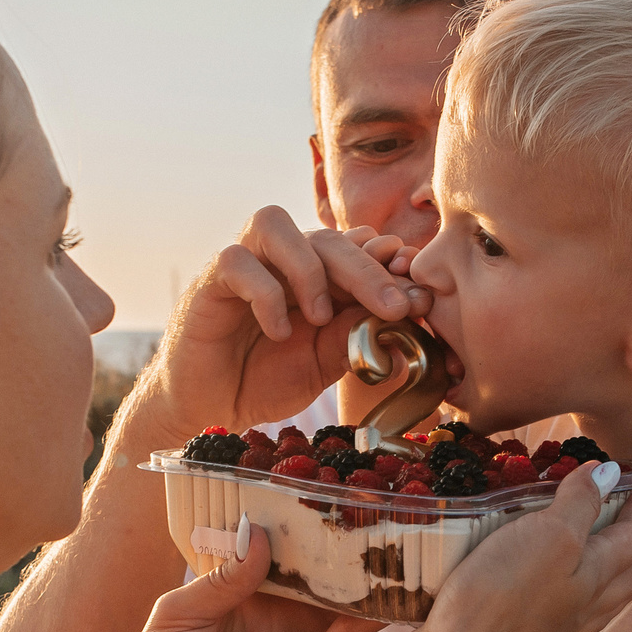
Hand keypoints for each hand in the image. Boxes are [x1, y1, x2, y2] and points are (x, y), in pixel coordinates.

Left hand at [98, 526, 383, 631]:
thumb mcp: (176, 617)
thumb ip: (221, 579)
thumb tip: (260, 535)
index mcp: (230, 586)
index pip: (267, 541)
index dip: (288, 515)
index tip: (313, 481)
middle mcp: (268, 605)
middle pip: (309, 562)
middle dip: (334, 534)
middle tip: (366, 499)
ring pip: (336, 593)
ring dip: (361, 568)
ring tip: (393, 533)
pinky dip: (372, 614)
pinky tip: (395, 590)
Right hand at [150, 208, 428, 437]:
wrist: (210, 408)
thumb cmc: (266, 379)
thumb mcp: (325, 360)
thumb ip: (357, 331)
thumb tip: (405, 309)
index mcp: (316, 274)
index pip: (357, 249)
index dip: (390, 265)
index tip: (421, 295)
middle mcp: (282, 260)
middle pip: (326, 236)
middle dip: (366, 269)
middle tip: (394, 306)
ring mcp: (244, 264)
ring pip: (275, 224)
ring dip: (308, 266)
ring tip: (321, 316)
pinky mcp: (210, 280)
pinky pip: (236, 262)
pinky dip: (264, 294)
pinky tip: (277, 332)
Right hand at [404, 465, 631, 631]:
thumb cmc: (504, 595)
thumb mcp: (547, 535)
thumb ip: (580, 504)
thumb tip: (609, 474)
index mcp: (594, 572)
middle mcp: (583, 601)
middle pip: (628, 569)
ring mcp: (557, 624)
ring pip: (608, 597)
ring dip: (628, 576)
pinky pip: (576, 614)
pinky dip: (590, 601)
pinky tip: (577, 602)